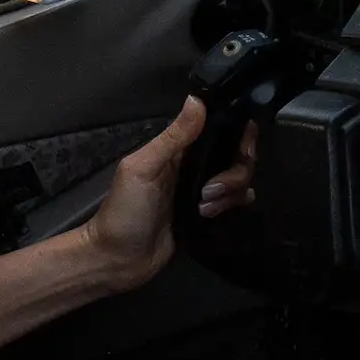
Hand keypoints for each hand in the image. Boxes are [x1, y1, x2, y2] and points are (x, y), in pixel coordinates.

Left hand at [80, 96, 253, 292]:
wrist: (118, 260)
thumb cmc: (124, 211)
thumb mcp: (142, 169)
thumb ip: (172, 137)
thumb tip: (198, 99)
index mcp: (180, 149)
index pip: (221, 127)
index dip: (239, 132)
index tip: (241, 148)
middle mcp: (196, 165)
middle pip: (238, 154)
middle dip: (235, 171)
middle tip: (211, 190)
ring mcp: (204, 189)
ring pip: (239, 178)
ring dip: (230, 192)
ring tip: (204, 209)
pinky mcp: (209, 212)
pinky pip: (236, 200)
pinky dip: (233, 205)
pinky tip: (213, 215)